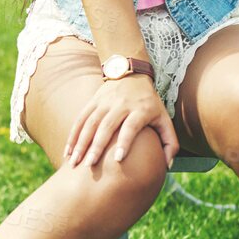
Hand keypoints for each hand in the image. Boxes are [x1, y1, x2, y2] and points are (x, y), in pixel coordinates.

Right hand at [64, 74, 178, 169]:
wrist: (131, 72)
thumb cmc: (150, 103)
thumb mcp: (165, 118)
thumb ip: (170, 142)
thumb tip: (167, 166)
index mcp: (141, 109)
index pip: (131, 127)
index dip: (125, 142)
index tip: (117, 159)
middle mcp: (121, 104)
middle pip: (106, 126)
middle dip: (96, 146)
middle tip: (89, 166)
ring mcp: (104, 102)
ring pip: (90, 123)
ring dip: (80, 143)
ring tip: (75, 162)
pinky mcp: (93, 101)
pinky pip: (80, 119)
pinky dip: (73, 135)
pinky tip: (67, 152)